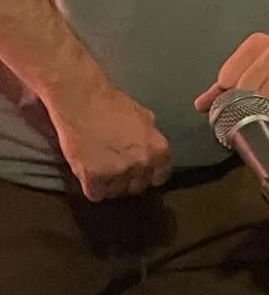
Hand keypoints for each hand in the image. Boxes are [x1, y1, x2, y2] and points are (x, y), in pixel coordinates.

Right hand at [49, 86, 171, 200]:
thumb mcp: (144, 118)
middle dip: (128, 180)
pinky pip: (96, 194)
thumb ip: (150, 138)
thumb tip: (151, 148)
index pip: (159, 177)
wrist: (82, 100)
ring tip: (101, 169)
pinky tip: (89, 175)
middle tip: (115, 169)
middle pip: (138, 186)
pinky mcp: (94, 177)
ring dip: (110, 185)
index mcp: (159, 150)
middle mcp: (143, 163)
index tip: (138, 173)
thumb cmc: (112, 104)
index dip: (148, 175)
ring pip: (116, 192)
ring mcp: (119, 172)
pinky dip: (92, 188)